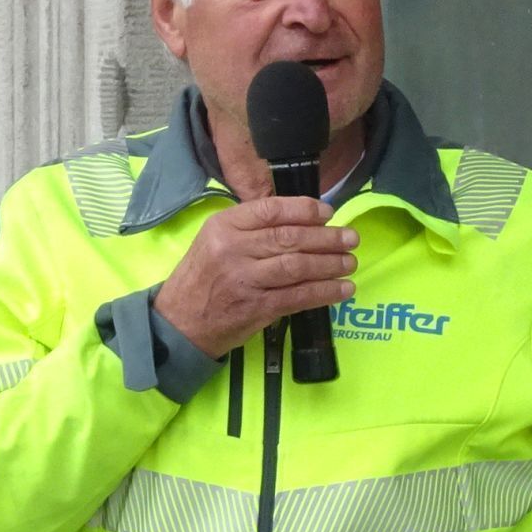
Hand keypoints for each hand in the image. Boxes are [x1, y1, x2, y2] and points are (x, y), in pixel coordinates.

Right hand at [154, 196, 357, 358]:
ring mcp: (245, 279)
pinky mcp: (257, 307)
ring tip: (350, 262)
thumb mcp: (216, 241)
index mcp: (224, 226)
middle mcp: (233, 249)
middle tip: (351, 238)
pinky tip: (343, 289)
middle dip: (327, 238)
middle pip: (289, 238)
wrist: (179, 322)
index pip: (271, 210)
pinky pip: (299, 296)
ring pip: (297, 266)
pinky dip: (325, 292)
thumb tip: (302, 221)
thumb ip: (251, 229)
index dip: (305, 210)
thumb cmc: (203, 278)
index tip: (328, 213)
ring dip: (330, 264)